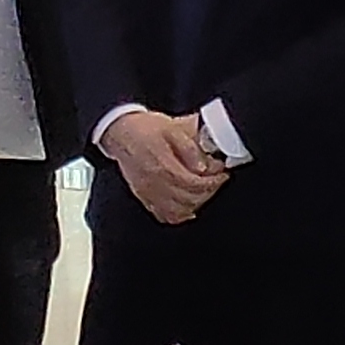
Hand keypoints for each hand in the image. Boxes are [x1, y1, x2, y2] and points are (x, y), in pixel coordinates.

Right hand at [103, 110, 227, 224]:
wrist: (121, 132)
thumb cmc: (145, 129)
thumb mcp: (172, 128)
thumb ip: (190, 148)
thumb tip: (204, 166)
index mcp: (163, 165)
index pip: (194, 183)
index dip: (213, 182)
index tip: (222, 175)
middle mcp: (155, 183)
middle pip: (189, 199)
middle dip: (209, 191)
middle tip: (218, 181)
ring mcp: (148, 193)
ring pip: (179, 211)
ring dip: (197, 203)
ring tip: (205, 190)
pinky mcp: (144, 198)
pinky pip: (165, 216)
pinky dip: (180, 214)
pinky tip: (188, 206)